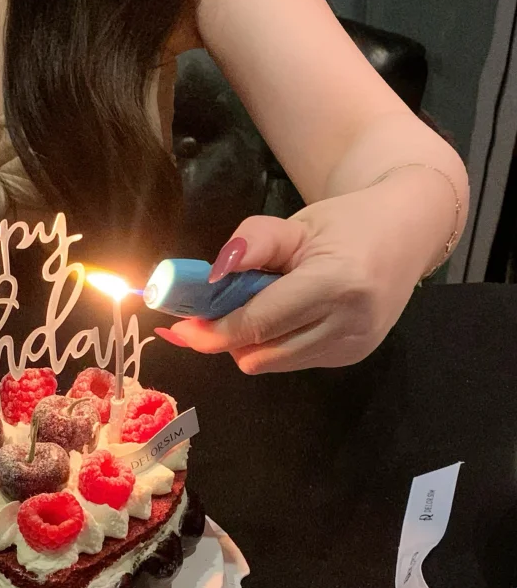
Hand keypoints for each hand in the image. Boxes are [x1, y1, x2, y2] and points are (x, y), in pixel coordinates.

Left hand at [156, 179, 442, 372]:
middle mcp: (350, 324)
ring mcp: (355, 347)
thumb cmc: (344, 223)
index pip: (258, 323)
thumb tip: (210, 276)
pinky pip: (292, 362)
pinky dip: (275, 344)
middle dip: (227, 337)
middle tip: (215, 310)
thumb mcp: (294, 223)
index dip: (212, 330)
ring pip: (271, 364)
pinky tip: (287, 315)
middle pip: (259, 354)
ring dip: (251, 342)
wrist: (408, 230)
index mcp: (335, 284)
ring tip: (260, 305)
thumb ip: (251, 244)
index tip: (179, 326)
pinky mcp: (354, 358)